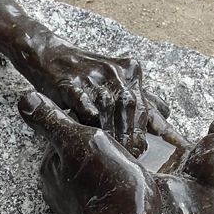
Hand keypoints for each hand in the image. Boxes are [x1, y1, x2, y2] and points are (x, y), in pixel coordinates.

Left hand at [18, 91, 157, 213]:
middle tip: (126, 143)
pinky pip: (103, 189)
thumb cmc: (105, 184)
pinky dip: (116, 182)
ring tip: (131, 164)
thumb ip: (50, 120)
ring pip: (94, 170)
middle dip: (101, 143)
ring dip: (112, 162)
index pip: (68, 130)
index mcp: (49, 165)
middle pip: (80, 151)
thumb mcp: (78, 141)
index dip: (91, 122)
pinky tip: (130, 183)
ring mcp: (75, 204)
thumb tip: (24, 99)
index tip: (111, 123)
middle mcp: (56, 186)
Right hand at [34, 42, 169, 157]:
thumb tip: (165, 114)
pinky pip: (84, 105)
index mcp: (129, 72)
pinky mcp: (70, 83)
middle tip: (130, 157)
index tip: (141, 151)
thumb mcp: (116, 80)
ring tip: (113, 153)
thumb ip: (141, 96)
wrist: (48, 55)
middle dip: (130, 136)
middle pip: (129, 109)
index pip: (144, 107)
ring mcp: (92, 77)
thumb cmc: (85, 73)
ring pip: (108, 110)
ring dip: (112, 134)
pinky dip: (90, 121)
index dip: (143, 132)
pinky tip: (92, 135)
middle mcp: (114, 73)